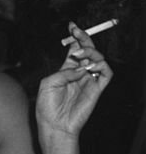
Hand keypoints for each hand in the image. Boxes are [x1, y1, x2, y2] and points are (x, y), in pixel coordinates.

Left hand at [35, 21, 112, 137]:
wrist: (54, 126)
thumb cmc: (47, 107)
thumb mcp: (48, 84)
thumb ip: (63, 72)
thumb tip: (79, 67)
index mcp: (66, 70)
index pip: (75, 50)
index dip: (75, 38)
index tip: (72, 26)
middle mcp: (79, 73)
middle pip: (87, 51)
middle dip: (84, 38)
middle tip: (76, 31)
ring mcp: (89, 81)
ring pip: (99, 58)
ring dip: (90, 52)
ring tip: (78, 54)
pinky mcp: (97, 89)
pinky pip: (107, 73)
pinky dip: (100, 65)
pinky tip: (89, 67)